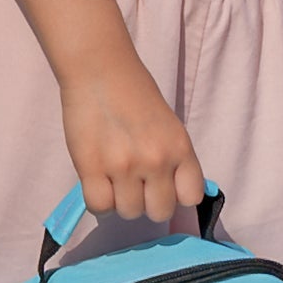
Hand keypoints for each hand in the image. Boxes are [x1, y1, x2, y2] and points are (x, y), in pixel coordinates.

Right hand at [58, 60, 207, 233]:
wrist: (100, 70)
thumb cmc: (135, 94)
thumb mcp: (170, 126)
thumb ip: (174, 159)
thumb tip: (172, 194)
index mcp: (180, 148)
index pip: (191, 198)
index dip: (175, 195)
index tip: (163, 185)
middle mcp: (157, 160)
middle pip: (159, 212)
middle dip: (147, 202)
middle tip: (134, 183)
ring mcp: (123, 166)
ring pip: (128, 212)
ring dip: (120, 200)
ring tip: (113, 177)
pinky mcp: (91, 168)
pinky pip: (99, 207)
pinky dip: (98, 200)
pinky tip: (97, 180)